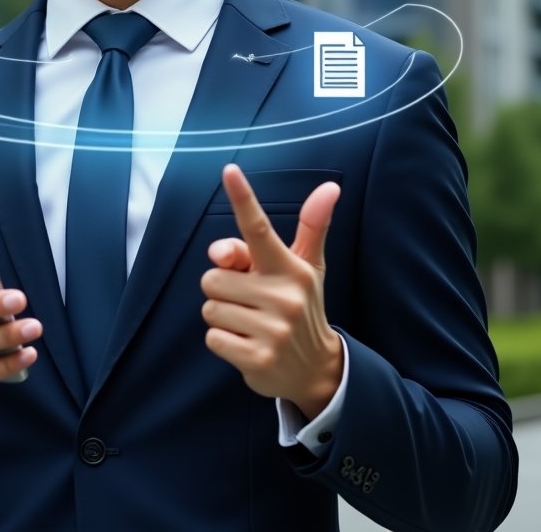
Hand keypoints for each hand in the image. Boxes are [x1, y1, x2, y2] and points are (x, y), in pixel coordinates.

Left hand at [200, 165, 342, 419]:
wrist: (315, 369)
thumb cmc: (301, 306)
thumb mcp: (307, 266)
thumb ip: (306, 228)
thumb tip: (330, 187)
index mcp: (290, 267)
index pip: (260, 227)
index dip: (243, 198)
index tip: (229, 170)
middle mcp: (283, 295)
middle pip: (214, 276)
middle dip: (225, 288)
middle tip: (251, 301)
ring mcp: (272, 329)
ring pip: (210, 307)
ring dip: (223, 316)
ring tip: (251, 323)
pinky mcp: (258, 358)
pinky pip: (212, 337)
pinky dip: (223, 342)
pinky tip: (247, 345)